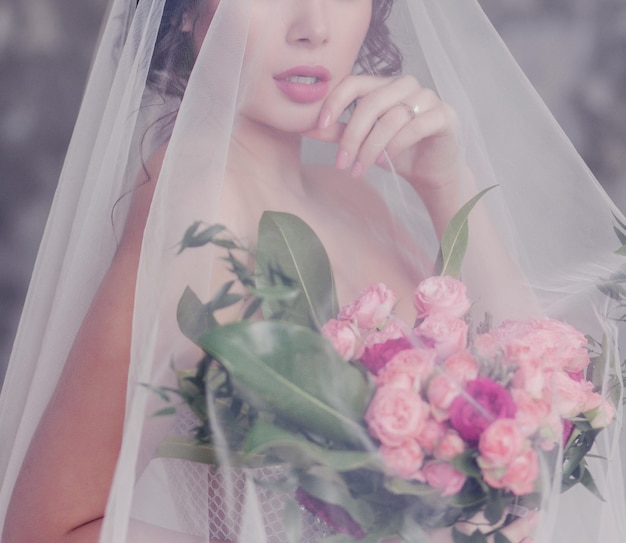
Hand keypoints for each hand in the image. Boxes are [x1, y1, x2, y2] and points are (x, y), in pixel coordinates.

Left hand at [303, 74, 460, 198]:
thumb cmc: (396, 152)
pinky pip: (415, 126)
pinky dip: (395, 146)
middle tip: (341, 163)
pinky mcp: (444, 116)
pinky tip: (384, 162)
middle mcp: (406, 85)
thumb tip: (303, 127)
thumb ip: (337, 132)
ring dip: (371, 147)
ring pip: (391, 117)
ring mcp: (428, 98)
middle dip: (352, 136)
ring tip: (360, 169)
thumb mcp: (362, 142)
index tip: (320, 126)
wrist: (431, 171)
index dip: (334, 102)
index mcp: (384, 85)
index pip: (354, 83)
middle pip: (370, 103)